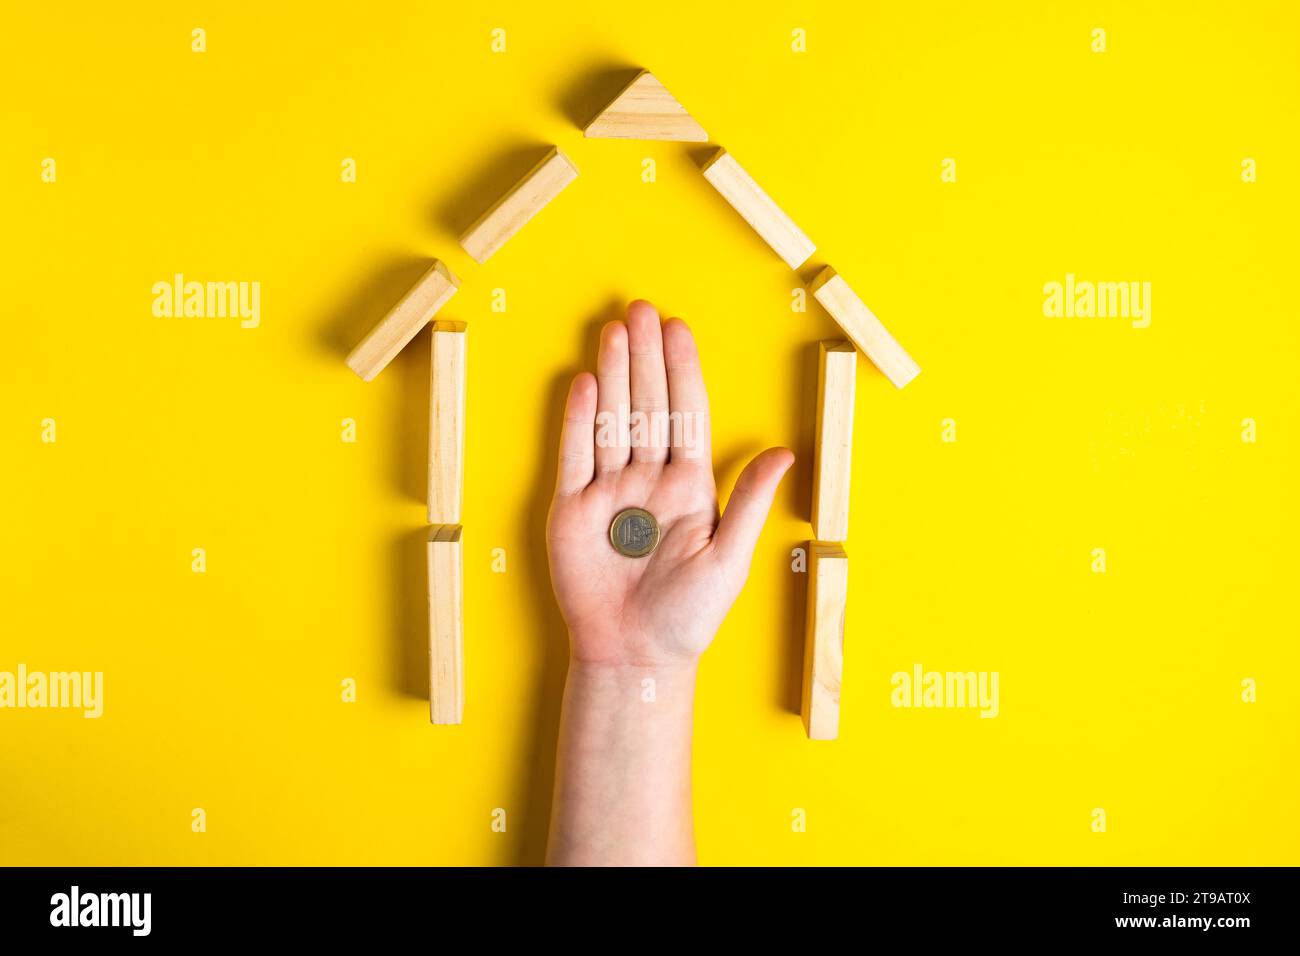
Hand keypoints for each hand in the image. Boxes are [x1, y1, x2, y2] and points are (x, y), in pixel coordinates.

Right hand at [546, 300, 793, 667]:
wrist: (634, 655)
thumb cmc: (688, 616)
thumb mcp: (730, 559)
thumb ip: (749, 501)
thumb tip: (784, 451)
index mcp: (690, 487)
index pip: (686, 415)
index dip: (682, 371)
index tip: (677, 329)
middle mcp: (649, 481)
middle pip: (647, 407)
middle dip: (645, 358)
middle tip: (640, 310)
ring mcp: (608, 492)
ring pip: (612, 422)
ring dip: (614, 376)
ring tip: (614, 331)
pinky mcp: (571, 510)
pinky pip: (575, 457)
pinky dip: (578, 421)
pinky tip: (586, 385)